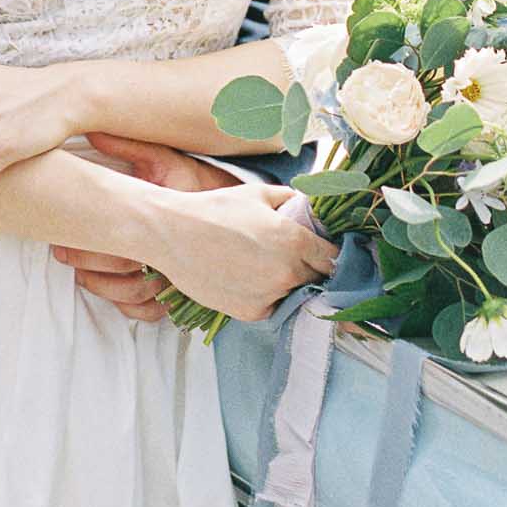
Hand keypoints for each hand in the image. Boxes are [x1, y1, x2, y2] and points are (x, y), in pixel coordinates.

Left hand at [52, 133, 240, 322]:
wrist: (235, 205)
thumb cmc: (194, 181)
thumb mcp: (163, 158)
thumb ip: (128, 146)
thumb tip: (91, 133)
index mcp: (167, 224)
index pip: (120, 248)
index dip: (87, 251)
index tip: (62, 242)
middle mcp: (175, 258)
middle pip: (123, 275)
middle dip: (87, 267)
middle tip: (62, 255)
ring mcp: (181, 279)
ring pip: (134, 297)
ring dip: (102, 289)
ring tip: (81, 275)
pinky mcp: (185, 294)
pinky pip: (153, 312)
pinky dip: (129, 308)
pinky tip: (113, 294)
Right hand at [149, 185, 338, 323]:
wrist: (173, 234)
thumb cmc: (215, 209)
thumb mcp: (257, 194)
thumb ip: (290, 199)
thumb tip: (308, 206)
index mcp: (295, 241)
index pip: (333, 258)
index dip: (331, 255)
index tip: (324, 253)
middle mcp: (288, 272)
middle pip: (317, 279)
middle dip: (310, 270)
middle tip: (291, 258)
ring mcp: (270, 295)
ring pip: (293, 295)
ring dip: (287, 285)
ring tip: (262, 267)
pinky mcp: (251, 312)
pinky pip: (271, 306)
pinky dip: (266, 296)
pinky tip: (247, 278)